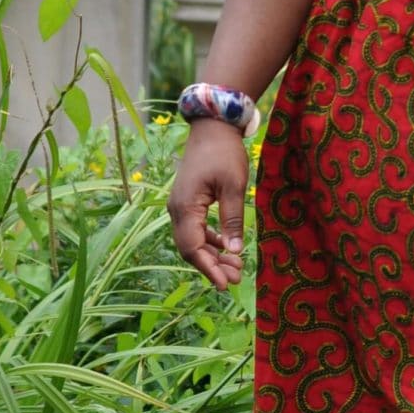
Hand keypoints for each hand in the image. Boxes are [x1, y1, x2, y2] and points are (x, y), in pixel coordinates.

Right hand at [167, 120, 251, 290]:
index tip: (226, 284)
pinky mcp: (187, 202)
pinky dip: (210, 241)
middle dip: (212, 266)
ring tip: (235, 267)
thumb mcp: (233, 186)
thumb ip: (232, 220)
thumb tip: (234, 251)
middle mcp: (177, 210)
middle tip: (237, 279)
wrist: (212, 128)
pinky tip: (226, 248)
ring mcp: (180, 206)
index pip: (192, 248)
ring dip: (212, 255)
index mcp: (185, 207)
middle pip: (190, 248)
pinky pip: (195, 229)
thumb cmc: (224, 153)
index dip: (208, 269)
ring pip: (193, 240)